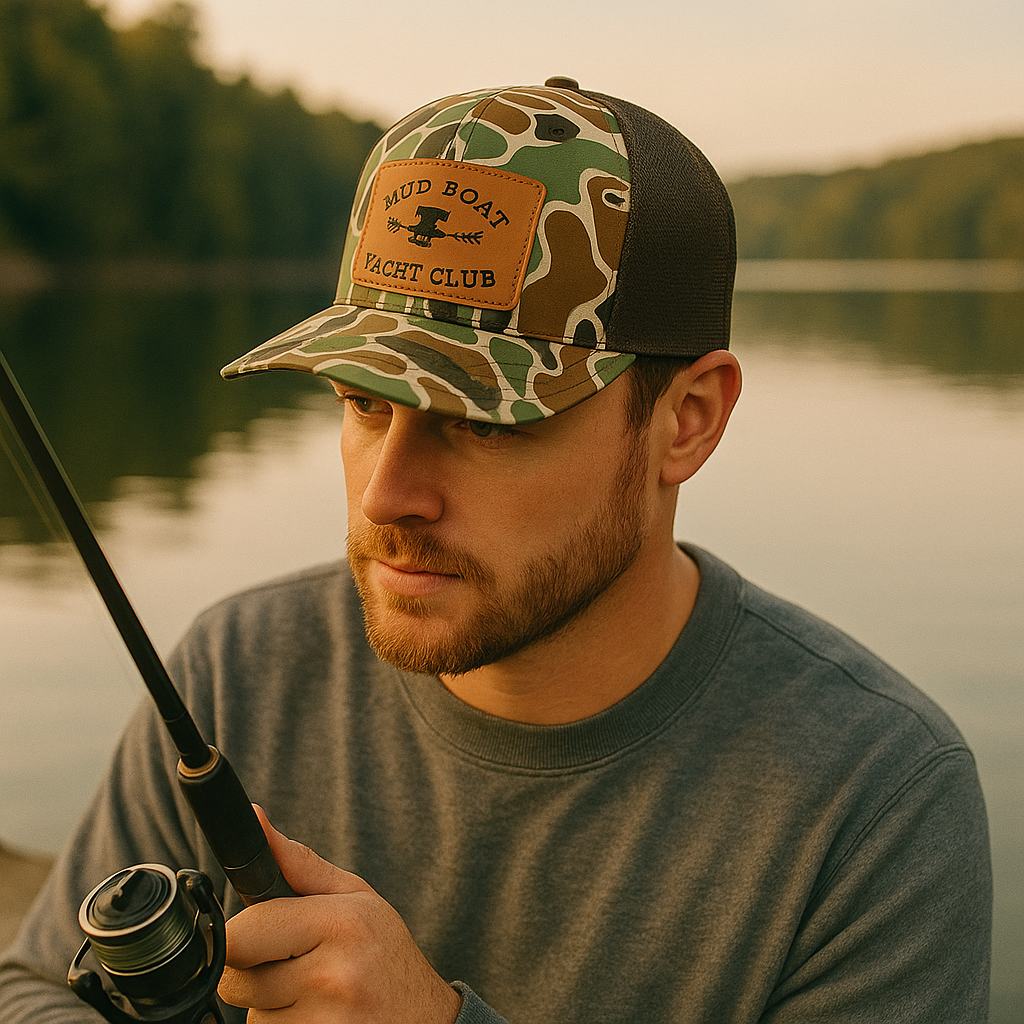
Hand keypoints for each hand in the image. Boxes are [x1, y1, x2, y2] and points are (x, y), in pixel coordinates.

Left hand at [217, 806, 461, 1022]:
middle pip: (236, 981)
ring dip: (269, 1009)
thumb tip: (254, 816)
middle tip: (291, 967)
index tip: (257, 937)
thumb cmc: (386, 953)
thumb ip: (298, 864)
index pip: (242, 933)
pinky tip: (316, 1019)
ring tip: (312, 997)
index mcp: (339, 923)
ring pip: (250, 1017)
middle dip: (251, 974)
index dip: (241, 936)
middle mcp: (333, 976)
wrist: (429, 1020)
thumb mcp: (355, 898)